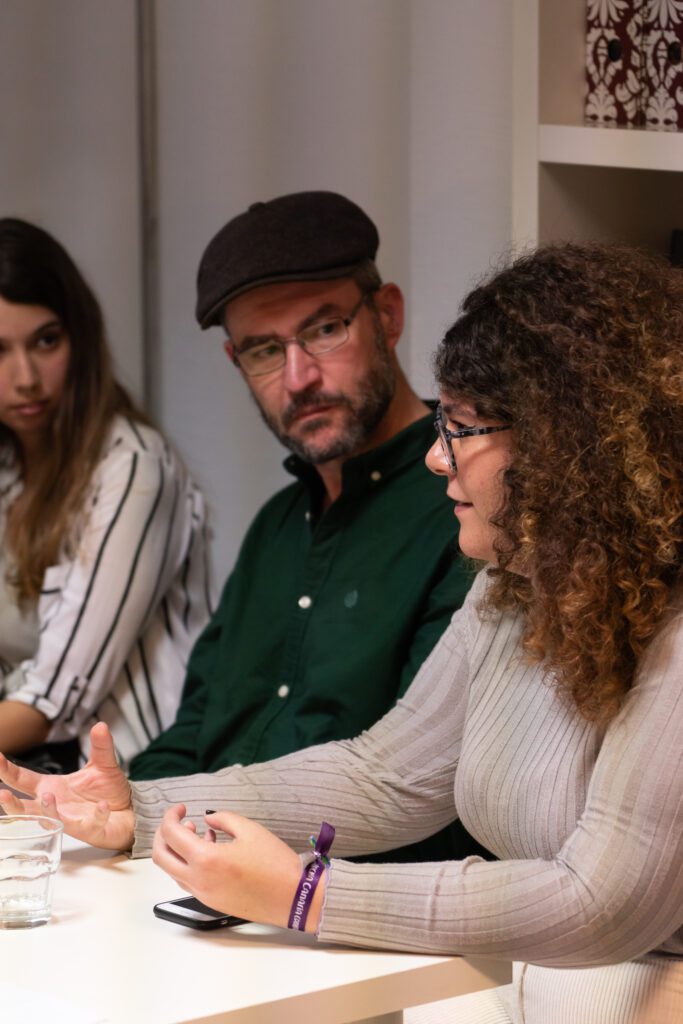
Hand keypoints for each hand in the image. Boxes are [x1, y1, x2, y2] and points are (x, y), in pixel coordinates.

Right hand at [0, 722, 133, 850]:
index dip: (7, 771)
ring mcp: (71, 820)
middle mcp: (57, 806)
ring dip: (48, 810)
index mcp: (52, 787)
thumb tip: (100, 725)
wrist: (130, 811)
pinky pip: (91, 824)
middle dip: (13, 804)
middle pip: (26, 809)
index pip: (23, 780)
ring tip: (47, 796)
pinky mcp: (91, 830)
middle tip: (2, 794)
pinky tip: (103, 806)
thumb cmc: (107, 791)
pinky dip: (97, 815)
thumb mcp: (103, 764)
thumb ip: (100, 746)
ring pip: (51, 820)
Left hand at [152, 806, 314, 929]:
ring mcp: (203, 895)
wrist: (293, 897)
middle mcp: (198, 880)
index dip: (172, 816)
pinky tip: (210, 850)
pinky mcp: (211, 902)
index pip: (171, 834)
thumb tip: (207, 819)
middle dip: (163, 834)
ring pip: (173, 871)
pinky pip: (188, 881)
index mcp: (206, 859)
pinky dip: (188, 863)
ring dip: (177, 850)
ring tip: (198, 833)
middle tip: (178, 821)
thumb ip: (223, 819)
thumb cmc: (275, 863)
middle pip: (161, 857)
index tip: (182, 807)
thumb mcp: (250, 829)